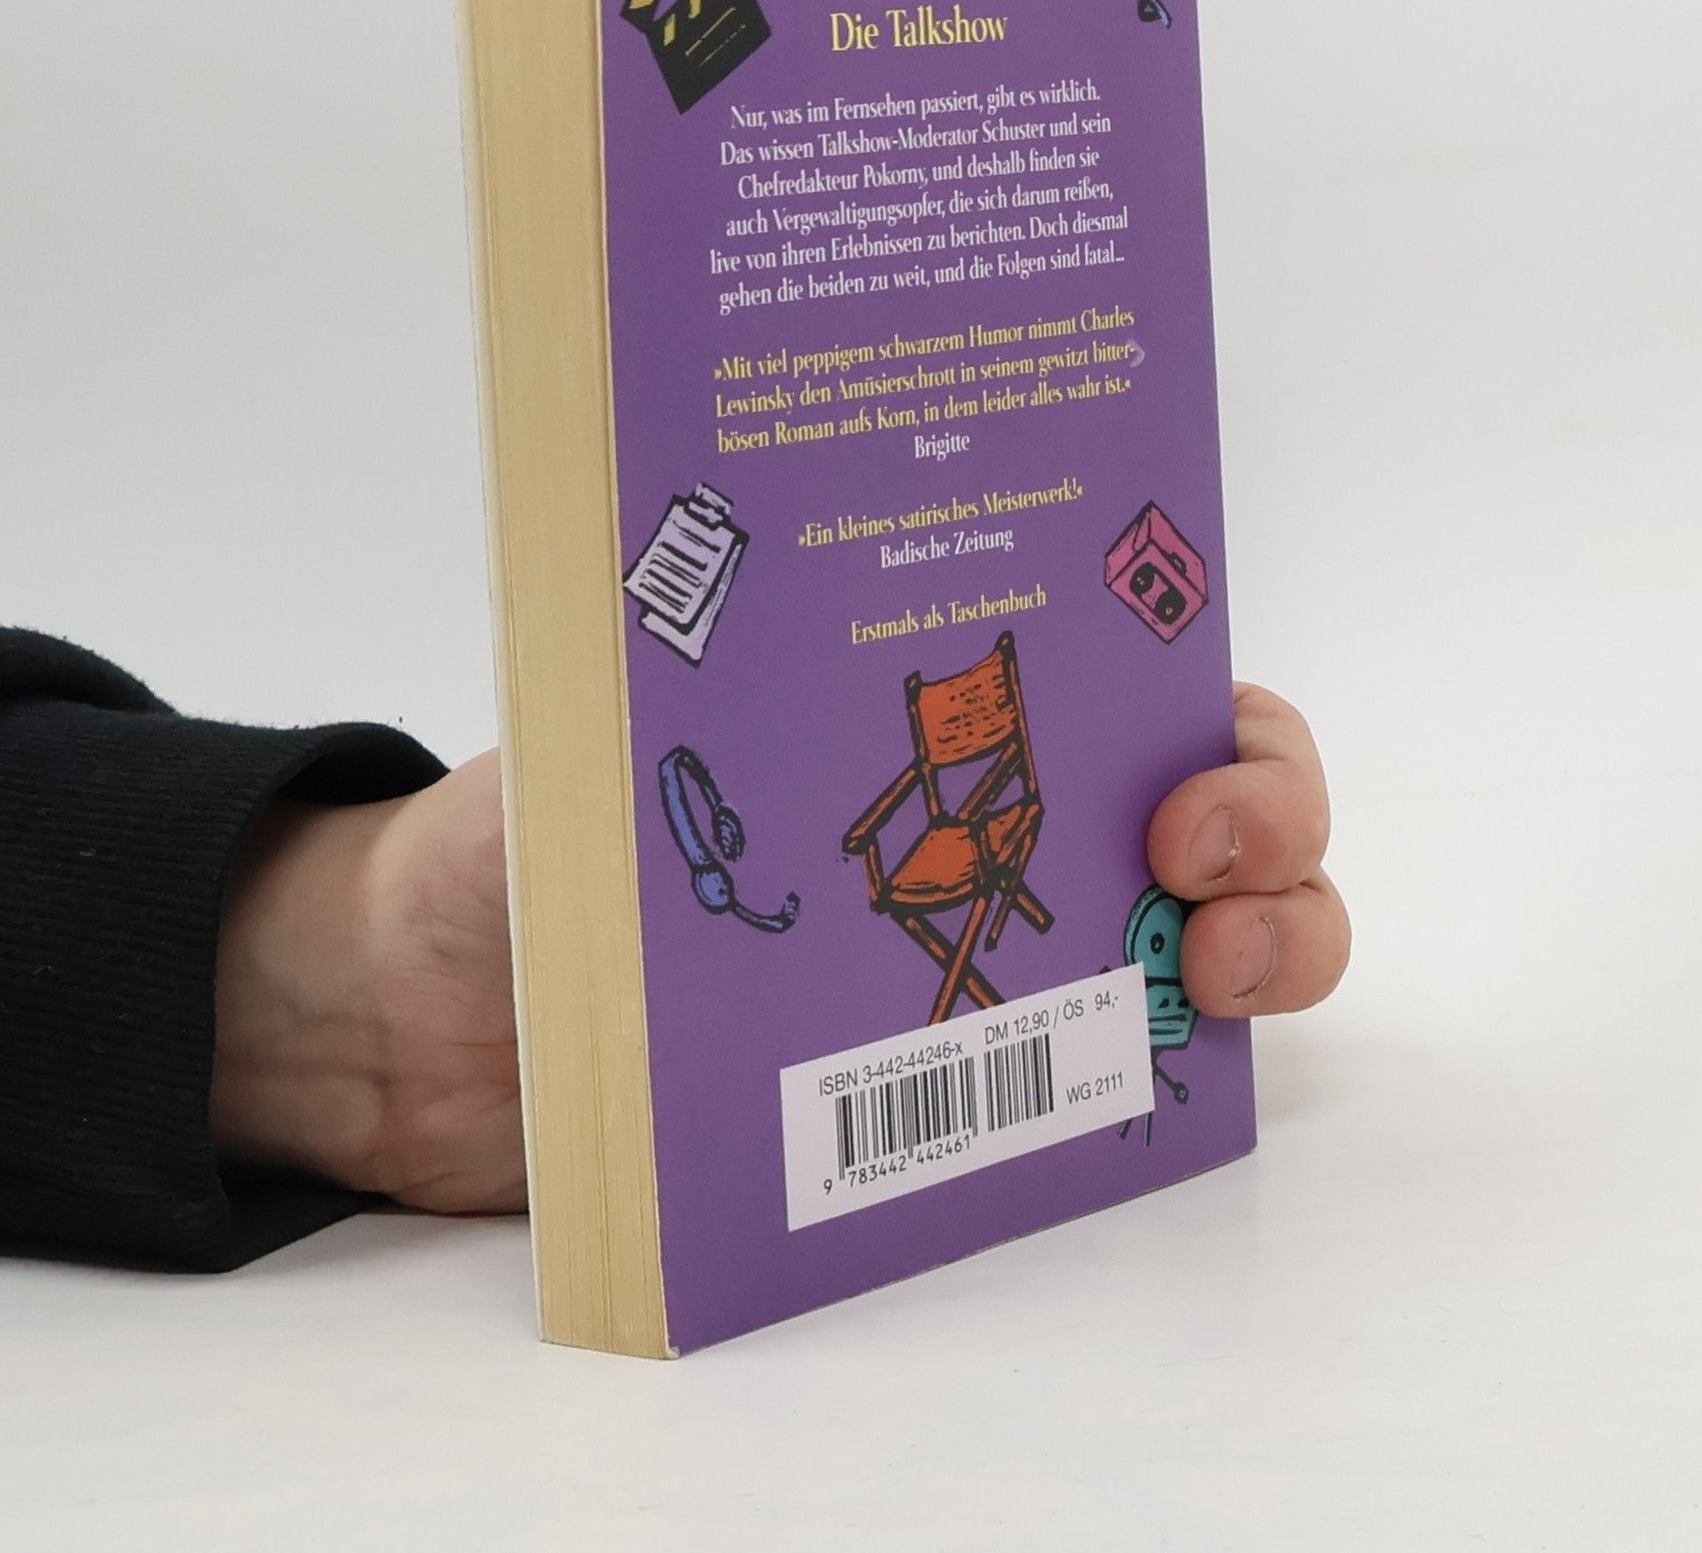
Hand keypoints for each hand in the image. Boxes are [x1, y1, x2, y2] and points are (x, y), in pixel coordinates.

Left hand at [213, 688, 1346, 1216]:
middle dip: (1271, 834)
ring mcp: (990, 962)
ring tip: (1210, 985)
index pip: (1146, 684)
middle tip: (1199, 874)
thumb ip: (669, 683)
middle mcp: (995, 826)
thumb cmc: (518, 844)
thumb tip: (717, 611)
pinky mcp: (947, 1090)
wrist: (430, 1016)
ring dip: (1265, 955)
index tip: (1188, 779)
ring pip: (1198, 951)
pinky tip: (1123, 1090)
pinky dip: (1151, 1081)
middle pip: (1221, 813)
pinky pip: (1096, 1086)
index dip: (1225, 724)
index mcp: (930, 711)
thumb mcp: (597, 727)